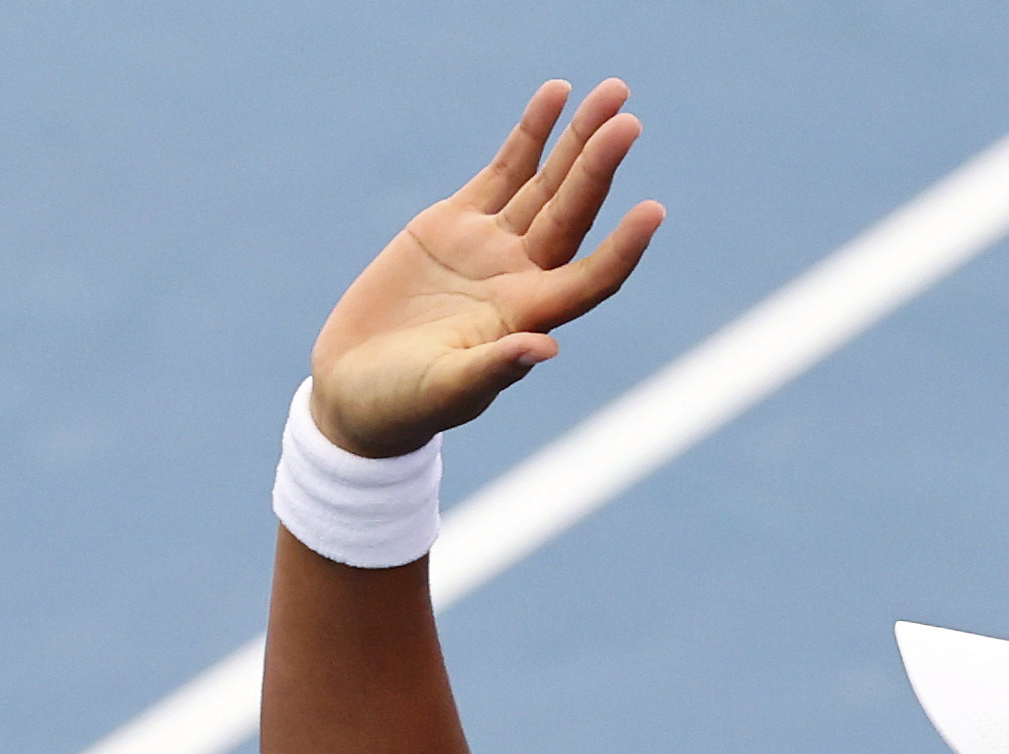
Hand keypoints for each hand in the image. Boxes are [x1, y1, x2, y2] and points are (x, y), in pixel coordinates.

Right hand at [307, 79, 664, 457]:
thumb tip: (546, 348)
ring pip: (547, 183)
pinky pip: (504, 170)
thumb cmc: (403, 405)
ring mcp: (492, 246)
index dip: (623, 248)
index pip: (591, 278)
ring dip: (578, 140)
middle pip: (573, 213)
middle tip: (629, 121)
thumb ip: (492, 368)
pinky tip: (555, 96)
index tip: (653, 211)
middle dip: (599, 166)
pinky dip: (529, 134)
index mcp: (527, 318)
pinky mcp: (456, 223)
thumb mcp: (445, 391)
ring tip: (611, 93)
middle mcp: (521, 277)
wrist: (355, 389)